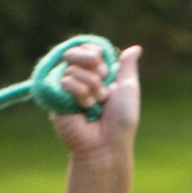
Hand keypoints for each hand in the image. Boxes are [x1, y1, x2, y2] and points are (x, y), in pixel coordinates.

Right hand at [43, 39, 140, 160]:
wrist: (105, 144)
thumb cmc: (121, 120)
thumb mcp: (128, 88)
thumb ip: (128, 67)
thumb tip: (136, 48)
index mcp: (97, 74)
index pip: (89, 48)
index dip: (96, 54)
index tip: (107, 72)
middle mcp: (80, 78)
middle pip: (75, 51)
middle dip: (92, 65)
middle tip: (102, 83)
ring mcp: (65, 89)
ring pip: (73, 68)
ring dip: (91, 86)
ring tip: (95, 105)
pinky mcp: (55, 98)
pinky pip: (65, 80)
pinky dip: (80, 93)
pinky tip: (84, 108)